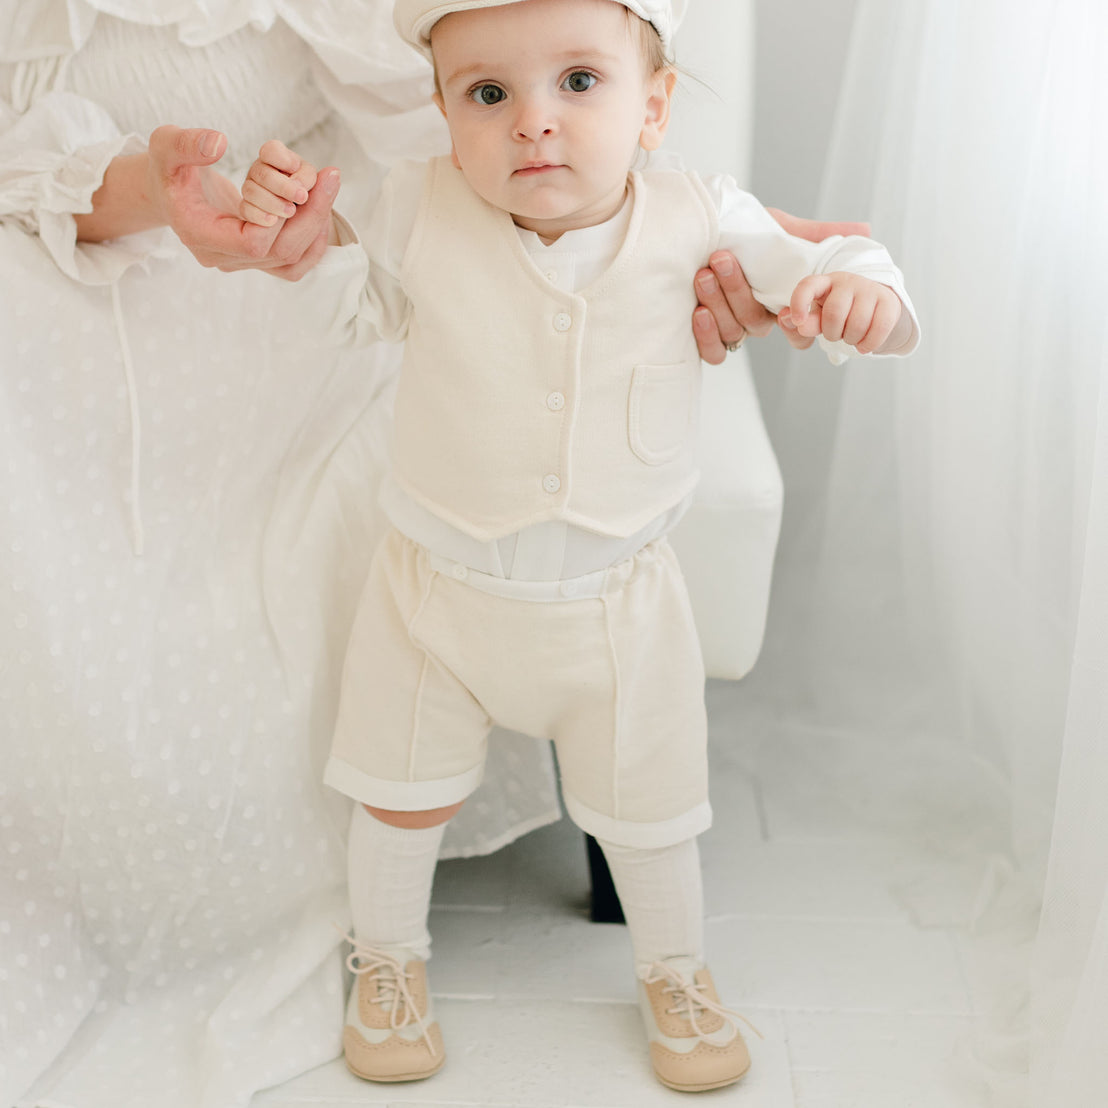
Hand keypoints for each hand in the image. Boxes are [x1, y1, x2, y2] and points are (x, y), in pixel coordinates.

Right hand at [146, 126, 339, 280]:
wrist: (169, 192)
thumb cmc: (167, 168)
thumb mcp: (165, 145)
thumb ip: (186, 144)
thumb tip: (219, 143)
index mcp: (199, 235)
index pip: (253, 243)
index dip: (279, 217)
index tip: (298, 185)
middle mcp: (223, 258)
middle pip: (281, 252)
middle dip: (311, 215)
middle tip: (330, 176)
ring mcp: (241, 263)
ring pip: (293, 261)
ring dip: (317, 225)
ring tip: (329, 186)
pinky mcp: (257, 260)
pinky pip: (295, 263)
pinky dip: (314, 238)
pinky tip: (323, 208)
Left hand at [692, 207, 872, 364]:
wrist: (699, 228)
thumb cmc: (741, 231)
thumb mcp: (779, 227)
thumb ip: (814, 235)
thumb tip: (865, 231)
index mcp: (779, 301)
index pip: (801, 331)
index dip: (797, 328)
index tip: (789, 312)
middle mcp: (757, 317)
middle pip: (757, 324)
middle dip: (737, 292)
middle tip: (721, 259)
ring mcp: (730, 327)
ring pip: (733, 332)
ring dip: (718, 302)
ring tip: (704, 272)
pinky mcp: (705, 336)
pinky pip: (713, 352)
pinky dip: (706, 335)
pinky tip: (698, 311)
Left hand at [783, 272, 902, 353]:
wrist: (872, 308)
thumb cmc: (838, 315)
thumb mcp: (817, 320)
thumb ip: (804, 324)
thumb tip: (793, 321)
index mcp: (824, 283)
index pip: (808, 286)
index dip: (799, 303)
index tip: (798, 320)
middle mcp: (847, 281)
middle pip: (834, 313)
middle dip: (832, 333)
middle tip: (836, 334)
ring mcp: (869, 289)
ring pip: (858, 323)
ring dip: (851, 339)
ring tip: (851, 336)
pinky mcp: (889, 301)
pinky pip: (880, 328)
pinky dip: (869, 344)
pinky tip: (864, 345)